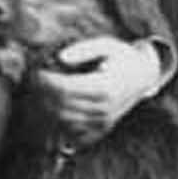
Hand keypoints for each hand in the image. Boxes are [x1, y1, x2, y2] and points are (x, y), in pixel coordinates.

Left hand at [33, 37, 163, 144]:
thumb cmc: (121, 57)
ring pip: (64, 122)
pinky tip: (55, 110)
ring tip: (41, 94)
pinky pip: (74, 134)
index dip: (45, 81)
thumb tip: (60, 58)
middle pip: (60, 106)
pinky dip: (60, 124)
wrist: (143, 76)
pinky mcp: (102, 129)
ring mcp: (104, 122)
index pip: (64, 89)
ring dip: (47, 110)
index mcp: (105, 88)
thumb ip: (83, 49)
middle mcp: (104, 109)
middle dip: (42, 94)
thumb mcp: (106, 44)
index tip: (37, 72)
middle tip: (34, 82)